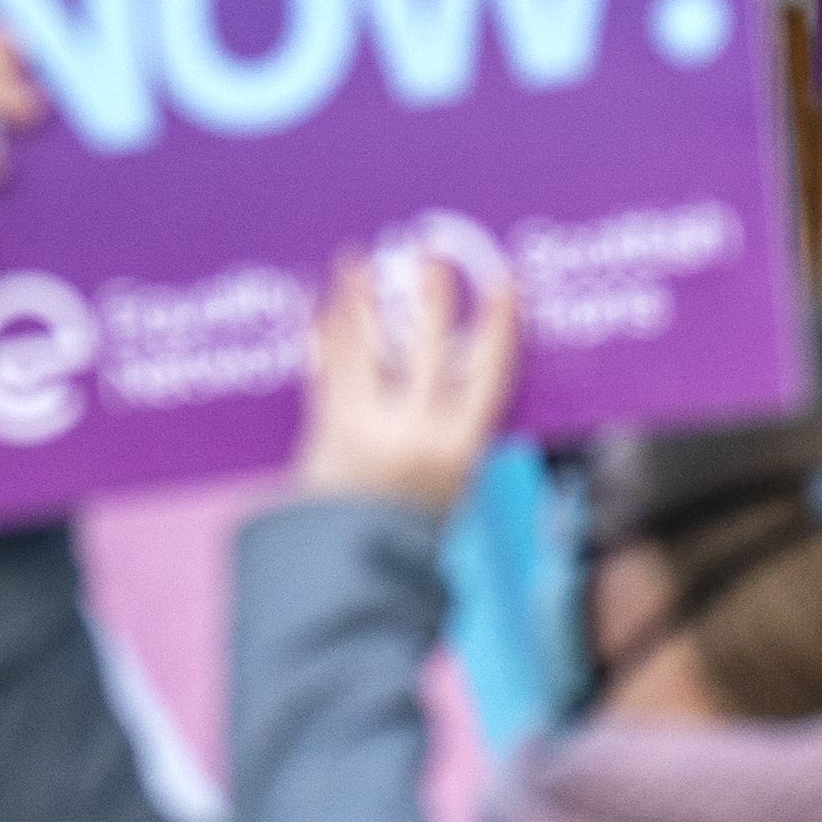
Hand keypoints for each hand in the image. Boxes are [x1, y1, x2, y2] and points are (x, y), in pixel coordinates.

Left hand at [293, 255, 519, 519]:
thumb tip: (463, 367)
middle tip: (429, 254)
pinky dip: (322, 335)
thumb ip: (457, 428)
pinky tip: (318, 304)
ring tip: (357, 262)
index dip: (500, 323)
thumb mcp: (455, 484)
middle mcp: (418, 433)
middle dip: (431, 298)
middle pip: (427, 348)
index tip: (504, 281)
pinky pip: (325, 371)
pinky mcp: (327, 429)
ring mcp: (370, 428)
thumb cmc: (412, 528)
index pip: (490, 371)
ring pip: (367, 349)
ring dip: (361, 302)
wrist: (357, 567)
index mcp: (461, 446)